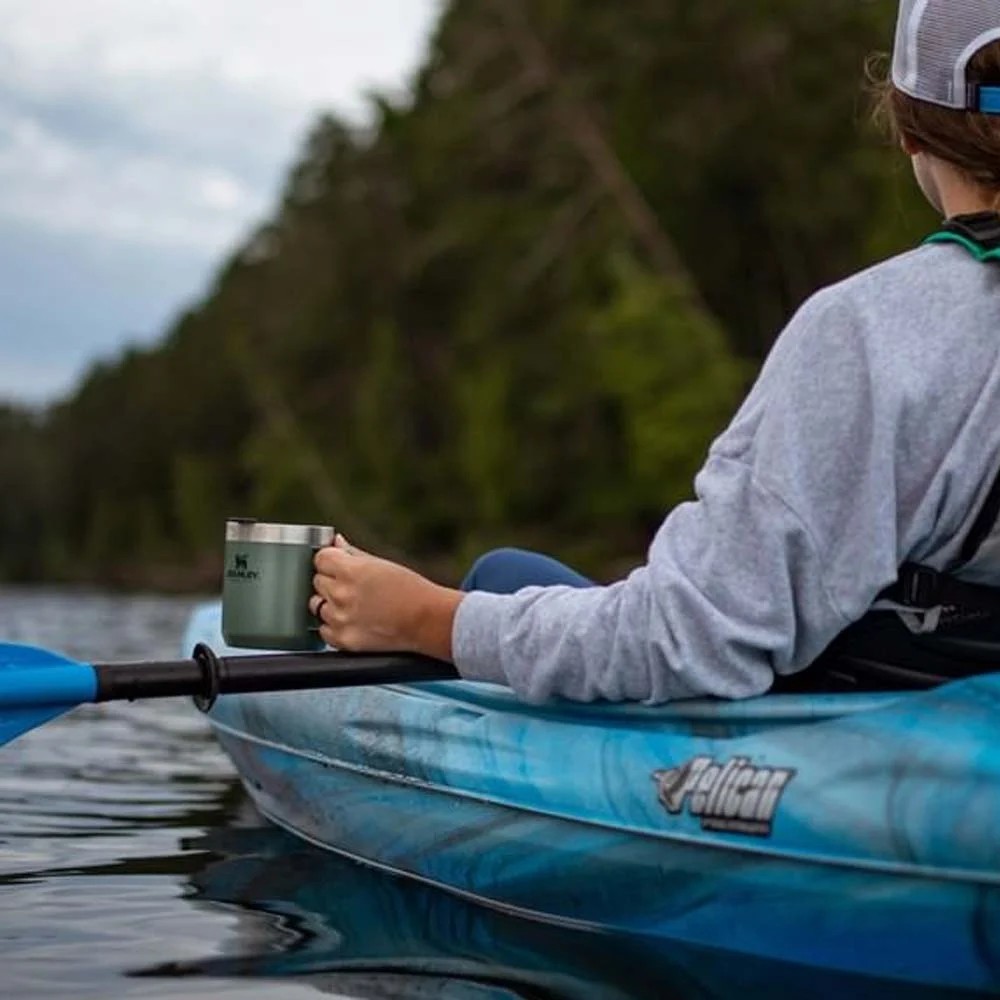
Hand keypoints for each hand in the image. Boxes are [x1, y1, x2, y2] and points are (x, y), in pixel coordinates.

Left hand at [309, 535, 462, 660]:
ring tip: (354, 606)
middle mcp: (341, 594)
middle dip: (331, 582)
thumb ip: (352, 553)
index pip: (320, 559)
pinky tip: (353, 622)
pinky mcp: (343, 640)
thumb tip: (335, 542)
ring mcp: (340, 619)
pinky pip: (323, 630)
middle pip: (317, 581)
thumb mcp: (382, 565)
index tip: (338, 565)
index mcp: (350, 571)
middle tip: (353, 588)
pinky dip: (333, 627)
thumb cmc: (411, 590)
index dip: (330, 561)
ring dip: (330, 605)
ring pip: (317, 606)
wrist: (427, 621)